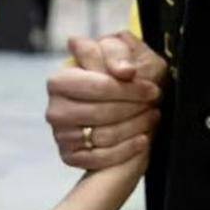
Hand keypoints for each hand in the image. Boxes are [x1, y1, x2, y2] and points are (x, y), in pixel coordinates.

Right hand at [46, 32, 165, 169]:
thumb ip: (117, 53)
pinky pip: (102, 158)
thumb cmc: (114, 73)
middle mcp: (55, 110)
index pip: (98, 87)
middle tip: (154, 104)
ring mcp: (61, 135)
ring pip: (103, 136)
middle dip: (133, 108)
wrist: (113, 100)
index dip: (128, 89)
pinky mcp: (71, 156)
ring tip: (152, 117)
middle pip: (101, 113)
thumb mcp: (118, 50)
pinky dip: (127, 149)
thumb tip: (125, 71)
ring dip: (134, 127)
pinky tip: (143, 138)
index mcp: (59, 81)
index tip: (152, 89)